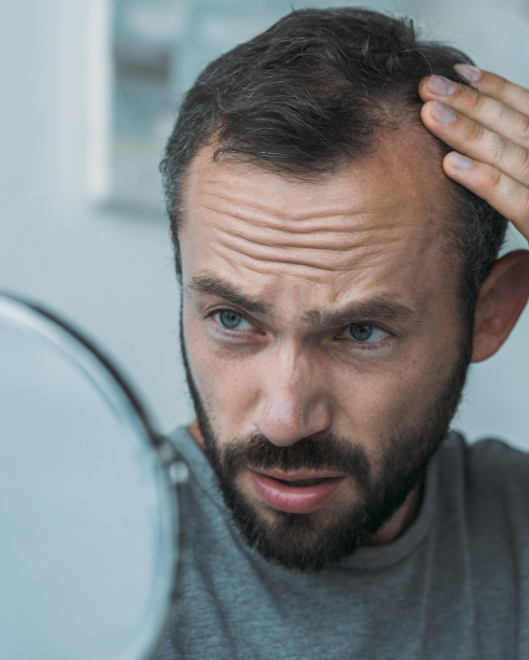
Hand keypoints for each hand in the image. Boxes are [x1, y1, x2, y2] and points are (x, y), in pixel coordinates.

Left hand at [419, 65, 528, 241]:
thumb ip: (523, 174)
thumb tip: (486, 152)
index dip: (497, 89)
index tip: (459, 72)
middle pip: (518, 126)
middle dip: (472, 103)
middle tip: (427, 85)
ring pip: (516, 155)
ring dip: (470, 131)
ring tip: (429, 113)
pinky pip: (519, 201)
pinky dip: (486, 182)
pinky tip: (451, 166)